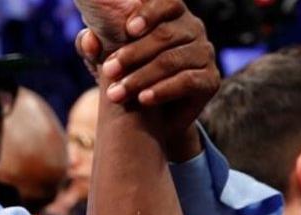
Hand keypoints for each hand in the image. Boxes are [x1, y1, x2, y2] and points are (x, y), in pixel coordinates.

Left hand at [76, 0, 215, 158]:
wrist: (154, 116)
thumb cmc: (130, 75)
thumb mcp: (107, 58)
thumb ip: (94, 46)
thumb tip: (88, 40)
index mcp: (172, 14)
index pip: (167, 2)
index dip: (149, 13)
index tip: (128, 30)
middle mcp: (194, 29)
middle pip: (165, 35)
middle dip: (132, 54)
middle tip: (107, 71)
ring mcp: (206, 54)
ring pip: (173, 60)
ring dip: (141, 77)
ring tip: (118, 93)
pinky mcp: (212, 79)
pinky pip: (187, 81)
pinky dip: (163, 90)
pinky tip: (144, 99)